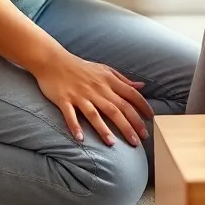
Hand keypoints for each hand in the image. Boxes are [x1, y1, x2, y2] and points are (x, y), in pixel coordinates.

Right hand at [33, 53, 153, 146]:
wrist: (53, 61)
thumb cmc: (81, 67)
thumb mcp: (105, 70)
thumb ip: (123, 80)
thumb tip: (142, 87)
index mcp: (108, 81)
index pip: (131, 95)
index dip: (142, 107)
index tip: (151, 120)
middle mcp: (97, 89)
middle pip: (116, 109)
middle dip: (129, 125)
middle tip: (139, 140)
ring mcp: (80, 95)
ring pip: (95, 114)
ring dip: (104, 129)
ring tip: (113, 144)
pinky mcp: (64, 100)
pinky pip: (70, 115)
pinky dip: (74, 126)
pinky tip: (80, 139)